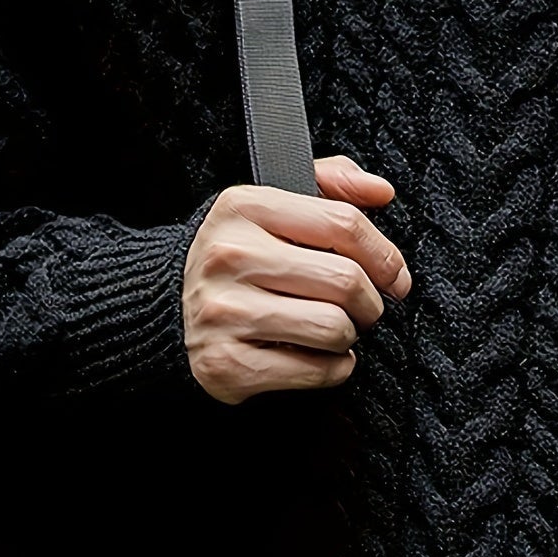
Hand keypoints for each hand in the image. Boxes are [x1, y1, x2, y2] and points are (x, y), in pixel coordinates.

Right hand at [183, 155, 411, 404]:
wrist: (163, 310)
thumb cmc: (233, 259)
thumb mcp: (269, 206)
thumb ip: (328, 186)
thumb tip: (379, 191)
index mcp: (243, 207)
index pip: (343, 223)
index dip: (384, 254)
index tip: (394, 275)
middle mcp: (229, 256)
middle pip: (346, 279)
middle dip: (370, 301)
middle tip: (363, 308)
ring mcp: (224, 312)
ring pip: (335, 328)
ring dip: (348, 336)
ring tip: (331, 330)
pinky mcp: (228, 363)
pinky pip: (316, 370)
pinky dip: (332, 369)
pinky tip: (315, 356)